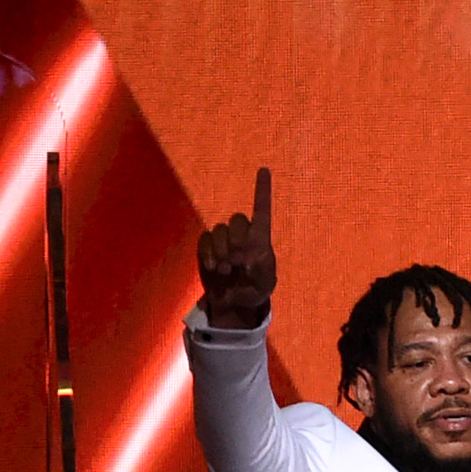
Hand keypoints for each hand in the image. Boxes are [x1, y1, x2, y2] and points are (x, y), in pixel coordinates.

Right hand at [196, 167, 275, 327]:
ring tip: (226, 271)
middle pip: (237, 220)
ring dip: (221, 251)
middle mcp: (242, 234)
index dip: (262, 189)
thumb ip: (261, 267)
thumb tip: (245, 253)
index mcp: (261, 238)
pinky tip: (214, 268)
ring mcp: (223, 238)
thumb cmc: (254, 290)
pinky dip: (208, 254)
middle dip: (236, 239)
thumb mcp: (265, 283)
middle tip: (237, 262)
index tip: (264, 169)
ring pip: (219, 230)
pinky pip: (205, 239)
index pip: (262, 209)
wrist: (233, 302)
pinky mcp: (207, 246)